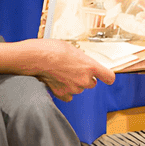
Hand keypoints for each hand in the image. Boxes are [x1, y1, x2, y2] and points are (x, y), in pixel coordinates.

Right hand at [0, 39, 115, 100]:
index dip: (107, 77)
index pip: (109, 77)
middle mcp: (84, 80)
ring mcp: (73, 88)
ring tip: (62, 73)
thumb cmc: (52, 49)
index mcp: (90, 67)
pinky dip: (64, 91)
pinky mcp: (62, 94)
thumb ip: (82, 59)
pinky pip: (68, 96)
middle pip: (92, 83)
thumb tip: (82, 63)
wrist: (35, 58)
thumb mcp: (72, 49)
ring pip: (79, 89)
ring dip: (74, 83)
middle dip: (86, 78)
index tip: (106, 77)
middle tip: (74, 69)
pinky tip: (57, 82)